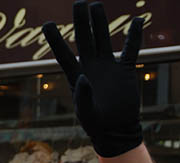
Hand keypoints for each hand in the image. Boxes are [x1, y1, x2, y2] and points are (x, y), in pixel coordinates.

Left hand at [42, 1, 143, 156]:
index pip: (63, 54)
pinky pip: (130, 49)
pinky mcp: (124, 70)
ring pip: (103, 38)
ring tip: (96, 5)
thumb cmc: (95, 124)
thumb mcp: (85, 113)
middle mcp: (90, 67)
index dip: (55, 40)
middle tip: (79, 2)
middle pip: (85, 38)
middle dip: (81, 21)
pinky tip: (138, 20)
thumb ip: (82, 97)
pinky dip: (134, 36)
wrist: (115, 129)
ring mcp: (107, 66)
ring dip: (100, 22)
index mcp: (76, 76)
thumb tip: (82, 77)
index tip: (46, 24)